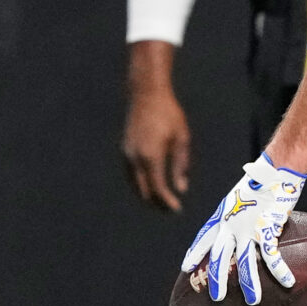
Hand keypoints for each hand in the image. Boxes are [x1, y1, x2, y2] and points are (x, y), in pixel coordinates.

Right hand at [122, 44, 190, 212]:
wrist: (146, 95)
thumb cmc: (169, 115)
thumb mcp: (181, 140)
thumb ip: (180, 165)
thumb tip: (181, 188)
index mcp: (151, 157)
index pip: (158, 188)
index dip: (167, 202)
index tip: (177, 210)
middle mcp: (135, 158)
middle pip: (143, 190)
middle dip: (156, 203)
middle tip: (170, 210)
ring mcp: (127, 154)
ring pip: (134, 184)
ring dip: (147, 195)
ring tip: (161, 202)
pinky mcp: (124, 149)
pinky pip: (130, 174)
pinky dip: (140, 184)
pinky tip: (149, 186)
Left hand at [182, 155, 305, 303]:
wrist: (273, 172)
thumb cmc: (261, 180)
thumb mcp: (240, 195)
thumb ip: (238, 210)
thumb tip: (244, 217)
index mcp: (223, 216)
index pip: (203, 237)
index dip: (195, 253)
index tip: (186, 268)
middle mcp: (230, 226)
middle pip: (219, 257)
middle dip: (216, 279)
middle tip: (215, 298)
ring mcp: (247, 230)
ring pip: (244, 263)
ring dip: (249, 284)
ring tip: (253, 301)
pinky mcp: (266, 230)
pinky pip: (272, 256)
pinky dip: (280, 271)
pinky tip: (287, 283)